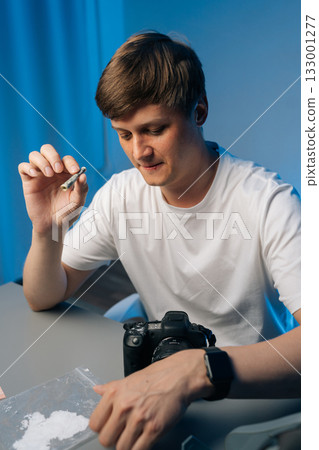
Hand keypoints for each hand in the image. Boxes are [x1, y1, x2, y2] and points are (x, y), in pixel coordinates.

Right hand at [18, 144, 87, 233]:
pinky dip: (28, 167)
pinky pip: (23, 167)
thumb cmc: (67, 213)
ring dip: (42, 161)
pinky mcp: (28, 181)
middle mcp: (52, 170)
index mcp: (66, 173)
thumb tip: (83, 175)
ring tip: (49, 174)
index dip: (70, 162)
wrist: (52, 226)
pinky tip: (35, 175)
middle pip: (48, 150)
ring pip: (35, 155)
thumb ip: (81, 189)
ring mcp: (39, 174)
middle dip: (53, 156)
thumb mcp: (77, 202)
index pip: (67, 159)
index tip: (74, 171)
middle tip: (58, 169)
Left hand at [89, 349, 210, 449]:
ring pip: (121, 448)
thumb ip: (111, 387)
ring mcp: (138, 419)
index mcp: (114, 394)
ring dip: (127, 445)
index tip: (109, 428)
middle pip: (105, 439)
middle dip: (114, 439)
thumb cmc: (156, 378)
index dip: (102, 428)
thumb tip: (97, 390)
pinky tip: (143, 441)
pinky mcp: (153, 429)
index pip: (95, 424)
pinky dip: (140, 449)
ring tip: (134, 436)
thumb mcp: (128, 379)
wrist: (178, 377)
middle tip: (122, 434)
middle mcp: (124, 406)